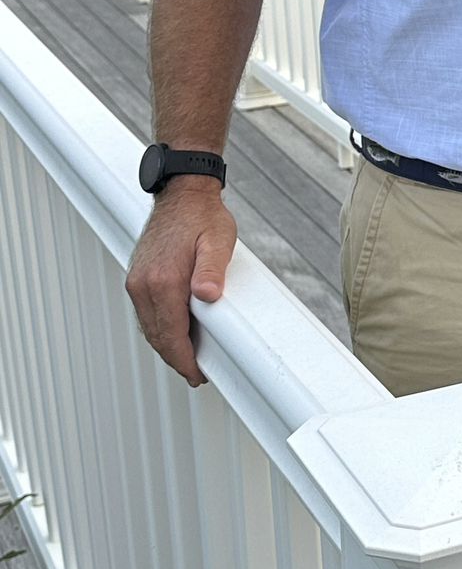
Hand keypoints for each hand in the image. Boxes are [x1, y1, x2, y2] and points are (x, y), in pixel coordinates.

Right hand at [125, 178, 237, 386]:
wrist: (182, 194)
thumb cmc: (202, 216)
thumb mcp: (218, 241)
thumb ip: (212, 270)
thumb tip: (208, 295)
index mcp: (163, 280)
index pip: (171, 334)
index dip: (184, 360)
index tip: (196, 374)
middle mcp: (144, 284)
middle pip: (157, 336)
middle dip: (175, 359)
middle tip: (194, 373)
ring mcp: (137, 281)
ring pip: (149, 327)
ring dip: (166, 346)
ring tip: (187, 358)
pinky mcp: (137, 277)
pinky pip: (146, 313)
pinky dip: (159, 329)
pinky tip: (175, 333)